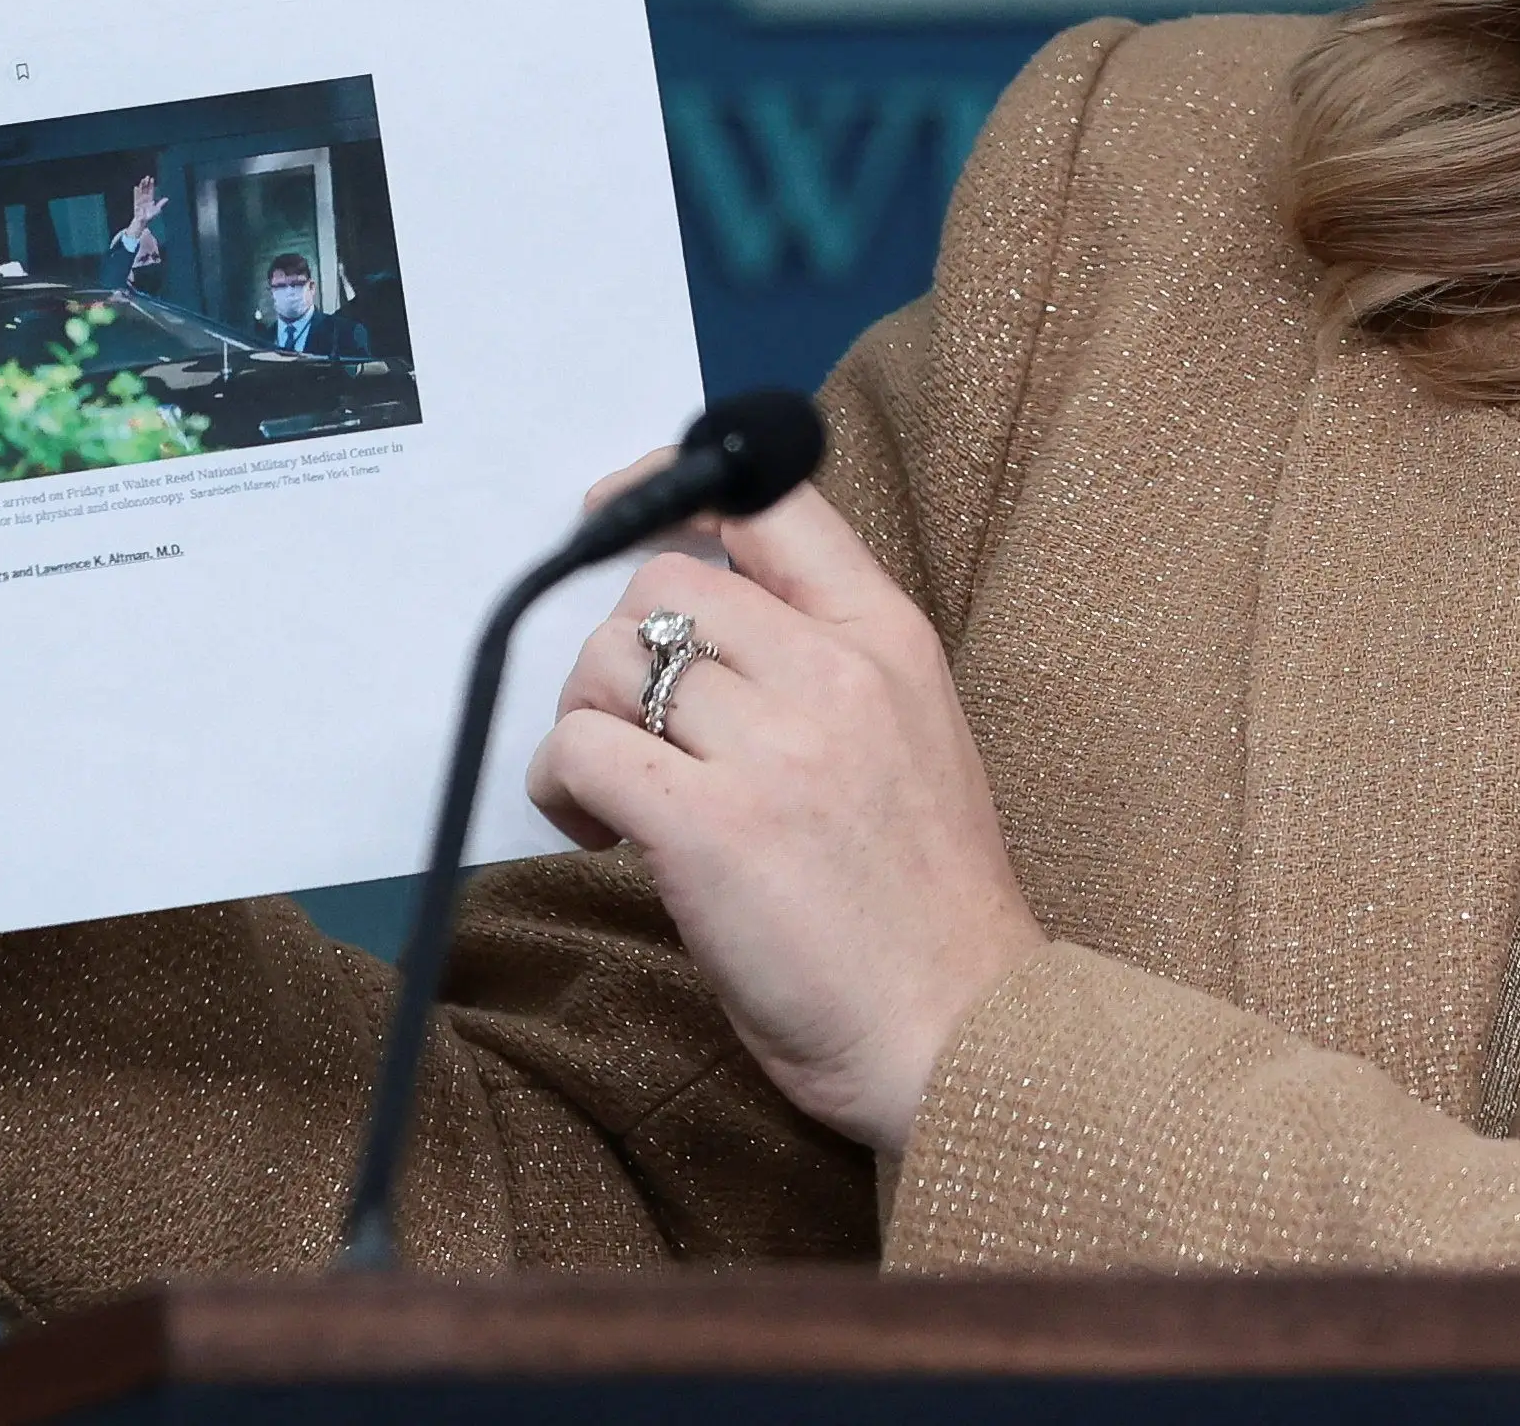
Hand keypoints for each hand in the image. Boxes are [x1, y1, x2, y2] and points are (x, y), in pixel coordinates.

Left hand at [524, 484, 1045, 1153]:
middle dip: (616, 652)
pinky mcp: (710, 828)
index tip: (614, 512)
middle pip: (663, 586)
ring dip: (585, 724)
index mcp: (889, 637)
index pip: (770, 501)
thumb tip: (695, 629)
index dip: (670, 490)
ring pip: (609, 663)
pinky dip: (561, 786)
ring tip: (618, 800)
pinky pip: (581, 750)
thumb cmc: (922, 904)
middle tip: (631, 735)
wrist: (959, 1029)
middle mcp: (835, 671)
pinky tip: (601, 836)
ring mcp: (776, 747)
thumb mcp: (908, 735)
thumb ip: (823, 664)